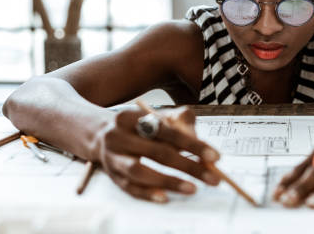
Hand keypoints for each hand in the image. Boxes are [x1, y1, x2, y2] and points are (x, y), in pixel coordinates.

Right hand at [95, 106, 220, 202]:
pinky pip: (130, 188)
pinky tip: (165, 198)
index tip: (215, 157)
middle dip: (188, 166)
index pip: (166, 130)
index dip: (192, 144)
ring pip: (140, 171)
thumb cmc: (137, 125)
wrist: (99, 134)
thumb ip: (179, 121)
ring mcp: (112, 158)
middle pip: (156, 152)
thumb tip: (198, 139)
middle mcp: (118, 137)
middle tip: (212, 177)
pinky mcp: (112, 177)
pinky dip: (148, 194)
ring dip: (168, 181)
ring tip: (193, 188)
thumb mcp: (155, 115)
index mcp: (131, 117)